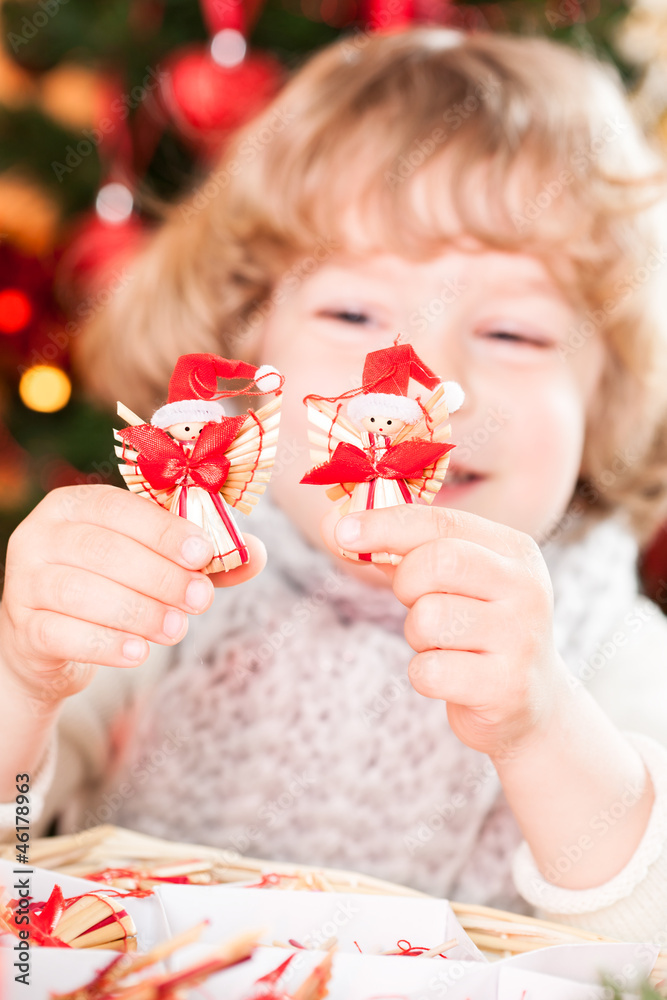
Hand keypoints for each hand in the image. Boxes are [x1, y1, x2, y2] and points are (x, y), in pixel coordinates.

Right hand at [0, 484, 265, 705]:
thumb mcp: (159, 562)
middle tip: (201, 599)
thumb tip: (256, 554)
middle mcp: (40, 536)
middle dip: (160, 576)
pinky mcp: (24, 629)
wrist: (55, 639)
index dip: (163, 530)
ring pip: (82, 593)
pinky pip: (63, 634)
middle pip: (103, 550)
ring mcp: (24, 583)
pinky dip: (106, 644)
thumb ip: (203, 556)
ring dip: (139, 612)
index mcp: (74, 504)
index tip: (204, 553)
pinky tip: (139, 653)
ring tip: (178, 629)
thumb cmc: (115, 584)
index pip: (119, 507)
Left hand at [329, 504, 567, 758]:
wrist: (532, 704)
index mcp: (515, 551)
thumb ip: (398, 551)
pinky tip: (451, 677)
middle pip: (435, 563)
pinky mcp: (506, 687)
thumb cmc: (476, 629)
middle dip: (405, 583)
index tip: (343, 531)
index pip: (442, 523)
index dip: (386, 524)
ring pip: (427, 619)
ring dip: (416, 635)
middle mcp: (526, 588)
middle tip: (416, 602)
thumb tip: (335, 525)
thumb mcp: (451, 582)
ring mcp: (521, 638)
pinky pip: (429, 672)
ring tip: (444, 644)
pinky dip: (424, 675)